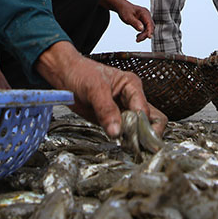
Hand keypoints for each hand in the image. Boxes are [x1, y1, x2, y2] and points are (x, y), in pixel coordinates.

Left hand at [36, 41, 166, 136]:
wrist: (64, 75)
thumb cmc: (80, 72)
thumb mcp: (94, 88)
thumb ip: (106, 109)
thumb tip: (117, 131)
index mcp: (131, 85)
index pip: (146, 110)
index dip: (141, 125)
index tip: (131, 137)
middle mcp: (131, 98)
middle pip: (153, 119)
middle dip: (147, 134)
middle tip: (137, 146)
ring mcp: (124, 109)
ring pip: (141, 127)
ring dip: (137, 138)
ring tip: (127, 146)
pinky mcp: (114, 119)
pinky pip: (126, 132)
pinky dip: (126, 140)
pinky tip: (120, 144)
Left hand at [117, 2, 154, 42]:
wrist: (122, 7)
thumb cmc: (124, 11)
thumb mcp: (128, 17)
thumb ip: (135, 23)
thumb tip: (141, 29)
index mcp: (144, 13)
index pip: (149, 23)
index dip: (150, 30)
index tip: (149, 37)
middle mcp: (147, 15)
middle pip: (150, 27)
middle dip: (145, 34)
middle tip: (137, 40)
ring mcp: (146, 18)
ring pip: (148, 28)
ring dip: (144, 35)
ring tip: (137, 39)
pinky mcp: (144, 21)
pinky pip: (146, 28)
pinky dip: (142, 33)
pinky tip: (138, 36)